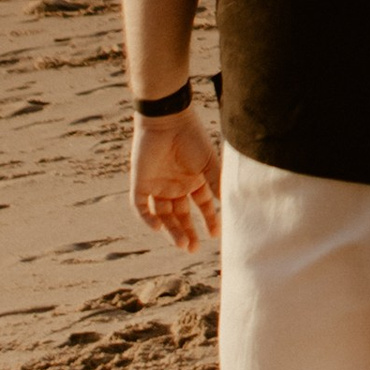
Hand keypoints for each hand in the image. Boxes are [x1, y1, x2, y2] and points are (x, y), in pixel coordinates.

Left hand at [131, 110, 222, 251]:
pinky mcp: (141, 183)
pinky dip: (147, 218)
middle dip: (187, 232)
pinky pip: (141, 206)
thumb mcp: (208, 163)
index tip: (215, 234)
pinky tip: (158, 227)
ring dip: (171, 231)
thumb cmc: (191, 137)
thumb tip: (228, 207)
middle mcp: (175, 186)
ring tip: (183, 244)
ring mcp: (157, 185)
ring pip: (163, 215)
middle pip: (180, 216)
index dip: (208, 220)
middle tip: (193, 248)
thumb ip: (216, 184)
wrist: (168, 120)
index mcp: (193, 180)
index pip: (201, 206)